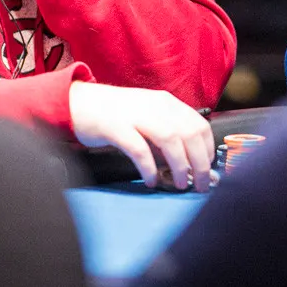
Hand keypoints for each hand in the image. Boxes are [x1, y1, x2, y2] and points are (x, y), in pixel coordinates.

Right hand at [68, 81, 215, 190]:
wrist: (77, 102)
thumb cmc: (115, 114)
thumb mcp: (147, 115)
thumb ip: (167, 133)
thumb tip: (188, 162)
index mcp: (165, 102)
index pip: (199, 125)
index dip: (208, 149)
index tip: (207, 168)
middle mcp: (154, 106)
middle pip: (189, 134)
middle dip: (199, 163)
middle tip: (200, 184)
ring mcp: (134, 114)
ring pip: (169, 139)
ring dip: (179, 166)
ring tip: (179, 184)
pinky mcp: (115, 126)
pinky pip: (139, 149)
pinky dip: (149, 167)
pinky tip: (151, 180)